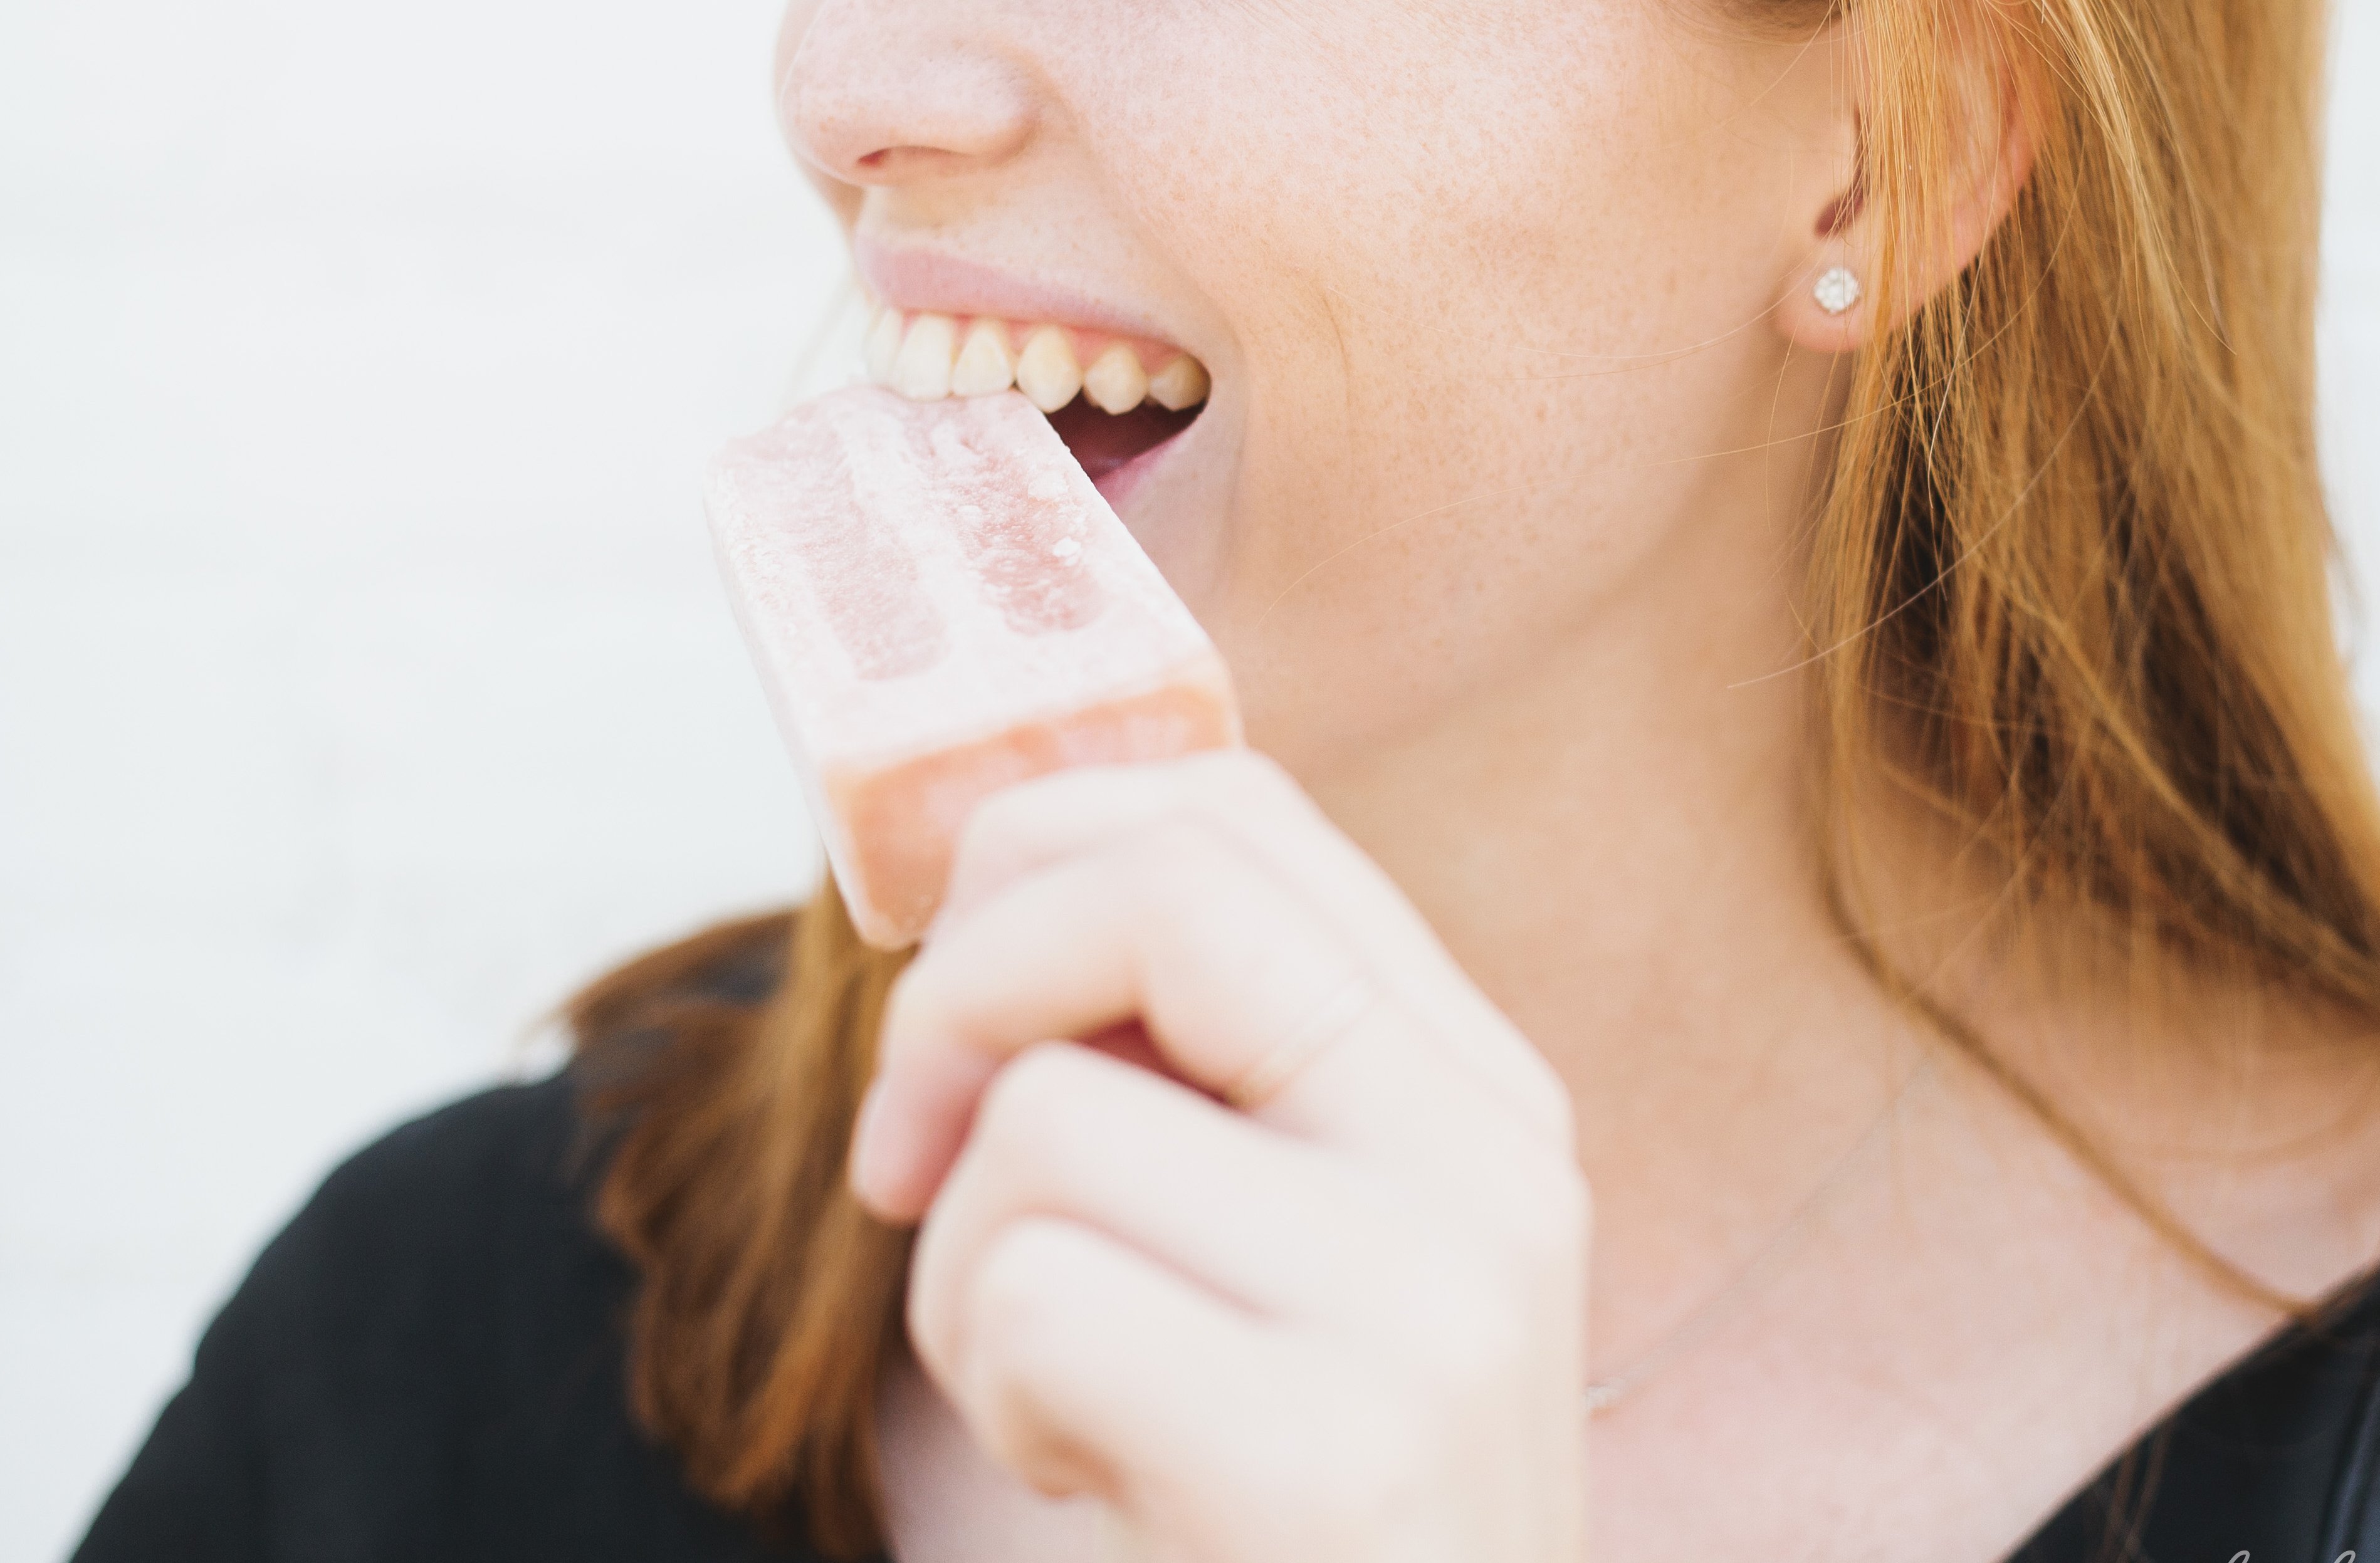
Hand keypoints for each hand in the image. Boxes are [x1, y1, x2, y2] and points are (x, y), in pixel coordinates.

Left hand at [847, 750, 1591, 1562]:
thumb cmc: (1284, 1502)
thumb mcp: (1283, 1250)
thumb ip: (1199, 1072)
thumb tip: (982, 892)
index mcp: (1479, 1088)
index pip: (1243, 812)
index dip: (1038, 851)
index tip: (950, 993)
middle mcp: (1491, 1165)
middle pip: (1162, 885)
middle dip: (961, 990)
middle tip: (906, 1154)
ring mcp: (1432, 1305)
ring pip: (1047, 1117)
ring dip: (970, 1273)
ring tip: (1067, 1393)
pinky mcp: (1326, 1455)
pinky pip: (1027, 1293)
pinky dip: (998, 1391)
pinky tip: (1100, 1481)